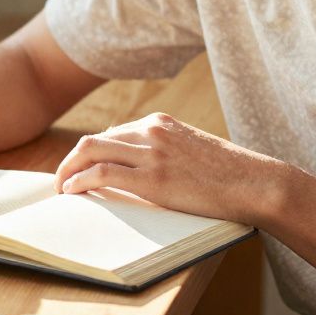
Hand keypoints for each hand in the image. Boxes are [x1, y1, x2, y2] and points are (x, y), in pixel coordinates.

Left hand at [53, 112, 280, 223]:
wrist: (254, 183)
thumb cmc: (228, 175)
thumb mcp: (192, 152)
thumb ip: (165, 152)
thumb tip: (140, 169)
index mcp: (160, 123)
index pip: (111, 135)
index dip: (90, 155)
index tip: (80, 172)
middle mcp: (151, 131)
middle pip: (93, 140)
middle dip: (70, 161)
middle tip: (61, 182)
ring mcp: (152, 153)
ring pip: (90, 151)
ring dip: (67, 170)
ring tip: (62, 190)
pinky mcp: (153, 178)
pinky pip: (103, 173)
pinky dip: (81, 180)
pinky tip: (72, 192)